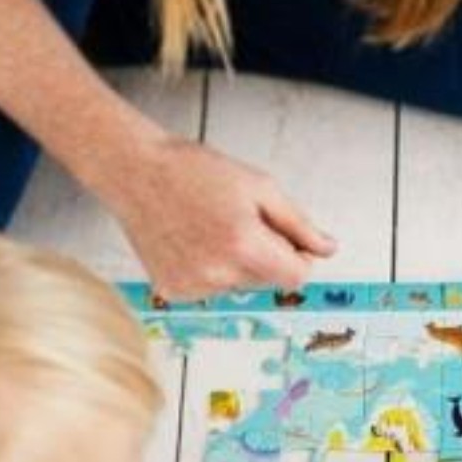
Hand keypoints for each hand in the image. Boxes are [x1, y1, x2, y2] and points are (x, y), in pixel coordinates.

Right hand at [96, 131, 337, 300]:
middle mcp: (218, 273)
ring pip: (240, 285)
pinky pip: (211, 288)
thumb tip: (328, 249)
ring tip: (210, 226)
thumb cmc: (194, 170)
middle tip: (238, 220)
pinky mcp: (174, 291)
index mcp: (244, 246)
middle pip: (269, 281)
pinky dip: (210, 269)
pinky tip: (192, 241)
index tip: (290, 241)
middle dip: (265, 255)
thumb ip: (299, 224)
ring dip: (236, 262)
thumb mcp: (260, 187)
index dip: (299, 258)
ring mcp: (193, 286)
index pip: (297, 277)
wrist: (134, 170)